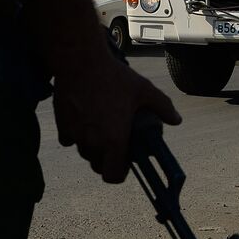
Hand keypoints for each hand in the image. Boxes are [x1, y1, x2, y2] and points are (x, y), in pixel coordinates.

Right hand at [51, 39, 181, 182]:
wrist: (80, 62)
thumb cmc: (113, 77)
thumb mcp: (144, 90)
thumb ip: (162, 107)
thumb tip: (177, 120)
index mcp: (114, 140)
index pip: (113, 176)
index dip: (120, 173)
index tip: (125, 162)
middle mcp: (93, 143)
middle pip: (98, 166)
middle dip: (107, 159)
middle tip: (115, 143)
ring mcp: (75, 135)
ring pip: (84, 153)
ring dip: (93, 147)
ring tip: (102, 128)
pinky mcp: (62, 126)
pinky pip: (69, 140)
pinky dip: (76, 135)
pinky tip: (85, 120)